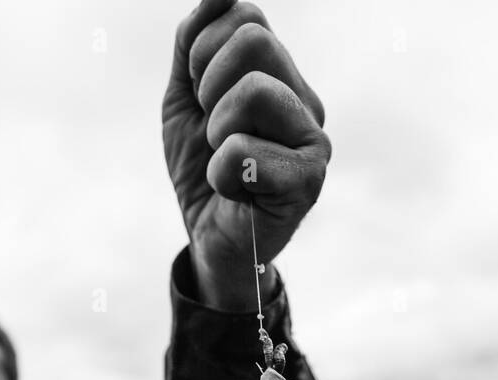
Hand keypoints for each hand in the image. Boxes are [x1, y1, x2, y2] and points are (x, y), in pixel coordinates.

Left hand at [163, 0, 329, 311]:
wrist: (210, 238)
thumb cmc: (202, 168)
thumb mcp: (184, 99)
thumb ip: (193, 43)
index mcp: (279, 73)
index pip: (245, 16)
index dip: (202, 51)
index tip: (200, 95)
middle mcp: (304, 99)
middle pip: (253, 40)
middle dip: (209, 85)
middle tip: (212, 128)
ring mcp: (314, 139)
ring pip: (254, 90)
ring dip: (217, 131)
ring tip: (225, 158)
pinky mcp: (310, 181)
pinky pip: (245, 152)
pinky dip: (221, 173)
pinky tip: (235, 190)